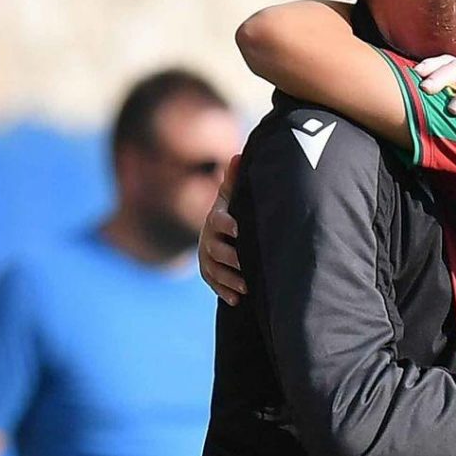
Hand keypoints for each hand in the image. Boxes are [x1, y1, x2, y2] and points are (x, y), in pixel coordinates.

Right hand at [198, 154, 246, 304]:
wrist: (224, 230)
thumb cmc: (235, 209)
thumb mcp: (234, 195)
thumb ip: (235, 180)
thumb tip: (238, 155)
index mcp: (216, 219)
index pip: (218, 221)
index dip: (227, 225)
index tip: (239, 230)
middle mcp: (208, 239)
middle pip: (215, 250)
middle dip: (231, 259)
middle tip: (247, 265)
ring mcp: (207, 258)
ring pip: (214, 271)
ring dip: (229, 280)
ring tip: (247, 288)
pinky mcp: (210, 274)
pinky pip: (214, 285)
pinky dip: (225, 292)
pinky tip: (238, 300)